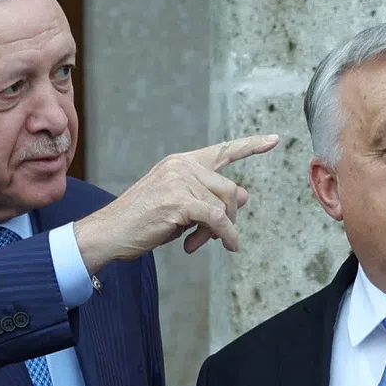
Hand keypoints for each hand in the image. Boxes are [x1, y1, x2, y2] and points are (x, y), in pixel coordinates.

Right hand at [73, 134, 279, 273]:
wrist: (110, 232)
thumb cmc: (143, 222)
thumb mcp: (182, 207)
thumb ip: (210, 198)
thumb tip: (246, 195)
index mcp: (182, 162)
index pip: (223, 150)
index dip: (251, 145)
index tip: (275, 139)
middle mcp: (182, 166)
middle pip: (229, 190)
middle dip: (228, 217)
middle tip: (212, 237)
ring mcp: (180, 181)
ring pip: (223, 208)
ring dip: (217, 232)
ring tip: (196, 243)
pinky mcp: (180, 202)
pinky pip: (218, 220)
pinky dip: (227, 236)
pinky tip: (230, 246)